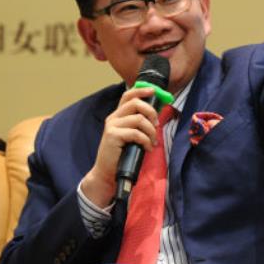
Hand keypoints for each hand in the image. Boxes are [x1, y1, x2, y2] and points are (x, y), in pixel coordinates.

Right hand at [80, 87, 157, 207]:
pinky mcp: (112, 136)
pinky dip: (146, 141)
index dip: (141, 90)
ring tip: (153, 141)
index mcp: (118, 115)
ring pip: (139, 119)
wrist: (107, 172)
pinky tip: (147, 148)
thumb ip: (139, 124)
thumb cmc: (123, 154)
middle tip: (157, 124)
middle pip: (135, 103)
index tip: (154, 91)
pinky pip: (136, 133)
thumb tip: (156, 116)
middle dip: (151, 112)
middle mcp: (113, 118)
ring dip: (151, 130)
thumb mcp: (131, 135)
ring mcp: (112, 126)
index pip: (128, 95)